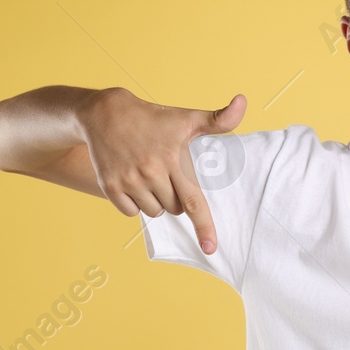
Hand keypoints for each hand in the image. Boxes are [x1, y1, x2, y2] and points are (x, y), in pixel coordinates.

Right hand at [76, 87, 246, 252]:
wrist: (106, 113)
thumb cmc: (154, 119)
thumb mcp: (187, 118)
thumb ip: (219, 119)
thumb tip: (243, 100)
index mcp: (173, 159)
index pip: (194, 201)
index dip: (204, 226)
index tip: (211, 248)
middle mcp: (151, 171)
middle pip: (174, 209)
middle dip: (175, 198)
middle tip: (166, 173)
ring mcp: (129, 180)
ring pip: (154, 212)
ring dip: (155, 201)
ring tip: (148, 175)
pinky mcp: (110, 186)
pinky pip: (131, 212)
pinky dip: (134, 203)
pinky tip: (132, 180)